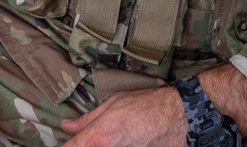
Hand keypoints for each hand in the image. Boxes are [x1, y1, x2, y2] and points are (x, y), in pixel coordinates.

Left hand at [61, 86, 187, 146]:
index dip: (66, 146)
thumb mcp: (112, 105)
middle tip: (102, 136)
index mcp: (99, 138)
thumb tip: (66, 126)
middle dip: (87, 144)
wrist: (180, 117)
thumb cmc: (147, 106)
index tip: (67, 143)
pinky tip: (129, 141)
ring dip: (106, 144)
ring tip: (121, 136)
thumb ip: (86, 120)